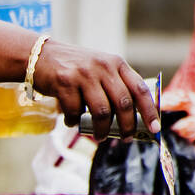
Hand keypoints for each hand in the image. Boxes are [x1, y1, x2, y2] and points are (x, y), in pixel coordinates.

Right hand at [33, 40, 159, 138]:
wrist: (40, 56)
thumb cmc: (73, 68)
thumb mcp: (98, 68)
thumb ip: (113, 85)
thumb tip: (128, 120)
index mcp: (116, 63)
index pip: (139, 89)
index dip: (149, 111)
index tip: (154, 128)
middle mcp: (103, 67)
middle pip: (122, 103)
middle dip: (126, 126)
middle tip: (126, 138)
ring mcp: (84, 74)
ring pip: (101, 111)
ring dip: (102, 130)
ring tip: (100, 137)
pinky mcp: (65, 82)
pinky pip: (75, 112)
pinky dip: (74, 123)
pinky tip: (72, 123)